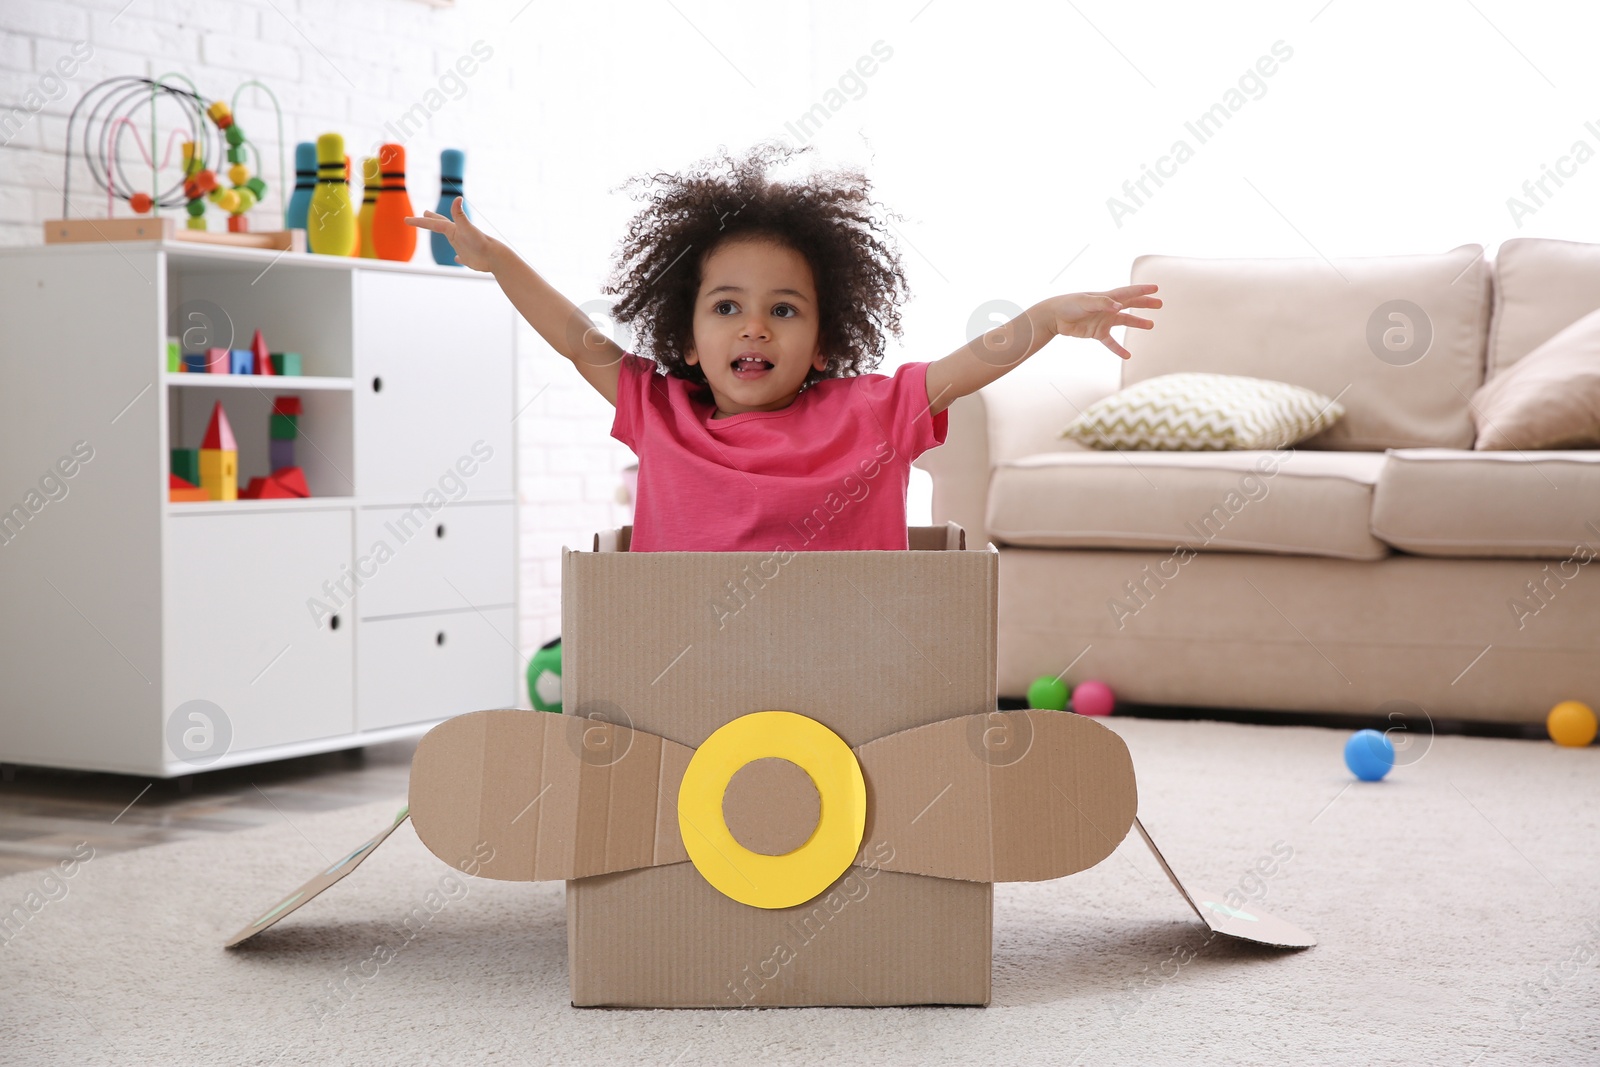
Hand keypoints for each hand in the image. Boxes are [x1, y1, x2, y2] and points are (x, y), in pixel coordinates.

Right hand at [404, 196, 497, 270]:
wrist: (495, 257)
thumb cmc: (480, 243)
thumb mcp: (467, 228)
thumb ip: (459, 215)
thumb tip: (458, 198)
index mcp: (453, 229)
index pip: (433, 223)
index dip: (419, 221)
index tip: (405, 220)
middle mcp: (458, 235)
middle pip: (441, 225)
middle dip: (430, 220)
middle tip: (423, 214)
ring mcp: (463, 246)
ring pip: (450, 238)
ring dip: (443, 233)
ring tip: (438, 230)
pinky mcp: (468, 258)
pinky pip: (460, 257)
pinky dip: (456, 257)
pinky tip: (457, 259)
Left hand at [1042, 284, 1160, 359]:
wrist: (1054, 317)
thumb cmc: (1069, 304)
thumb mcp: (1086, 301)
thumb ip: (1103, 302)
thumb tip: (1119, 307)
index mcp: (1106, 297)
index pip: (1128, 293)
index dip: (1142, 290)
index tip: (1156, 288)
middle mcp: (1108, 308)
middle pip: (1130, 305)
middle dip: (1144, 304)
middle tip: (1159, 304)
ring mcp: (1103, 321)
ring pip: (1124, 322)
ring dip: (1137, 323)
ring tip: (1150, 325)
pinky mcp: (1097, 333)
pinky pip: (1111, 342)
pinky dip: (1118, 349)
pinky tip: (1127, 355)